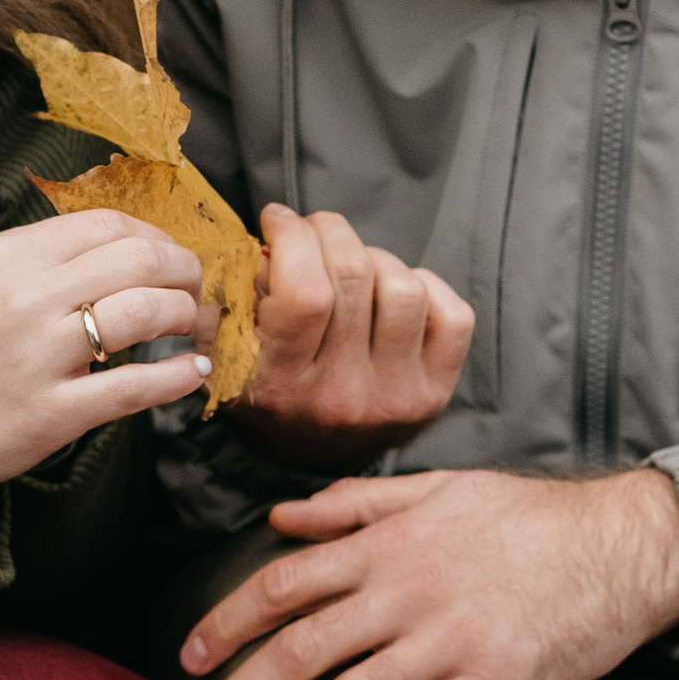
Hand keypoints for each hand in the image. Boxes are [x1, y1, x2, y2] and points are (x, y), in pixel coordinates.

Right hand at [0, 213, 214, 501]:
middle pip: (140, 259)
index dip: (156, 237)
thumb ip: (43, 258)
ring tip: (188, 326)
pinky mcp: (54, 411)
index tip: (167, 257)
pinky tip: (192, 372)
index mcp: (10, 256)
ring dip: (184, 316)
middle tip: (190, 290)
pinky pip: (136, 386)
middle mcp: (27, 297)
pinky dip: (178, 377)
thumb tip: (122, 247)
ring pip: (146, 312)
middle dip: (183, 271)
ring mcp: (41, 355)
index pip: (108, 224)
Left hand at [181, 465, 678, 679]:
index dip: (228, 622)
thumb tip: (280, 517)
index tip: (189, 656)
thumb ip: (354, 504)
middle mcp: (407, 592)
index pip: (283, 584)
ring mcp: (450, 641)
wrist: (624, 543)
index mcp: (387, 544)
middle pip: (301, 648)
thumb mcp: (437, 489)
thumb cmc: (529, 516)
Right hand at [232, 206, 474, 469]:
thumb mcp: (225, 351)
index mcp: (280, 386)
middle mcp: (342, 397)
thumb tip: (268, 229)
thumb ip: (227, 297)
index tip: (278, 219)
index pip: (304, 293)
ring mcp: (396, 398)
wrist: (310, 460)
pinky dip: (424, 288)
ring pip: (404, 288)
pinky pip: (453, 314)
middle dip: (330, 232)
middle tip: (314, 231)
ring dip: (376, 260)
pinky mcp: (435, 394)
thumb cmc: (263, 387)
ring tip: (352, 271)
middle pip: (353, 276)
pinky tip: (390, 298)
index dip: (294, 237)